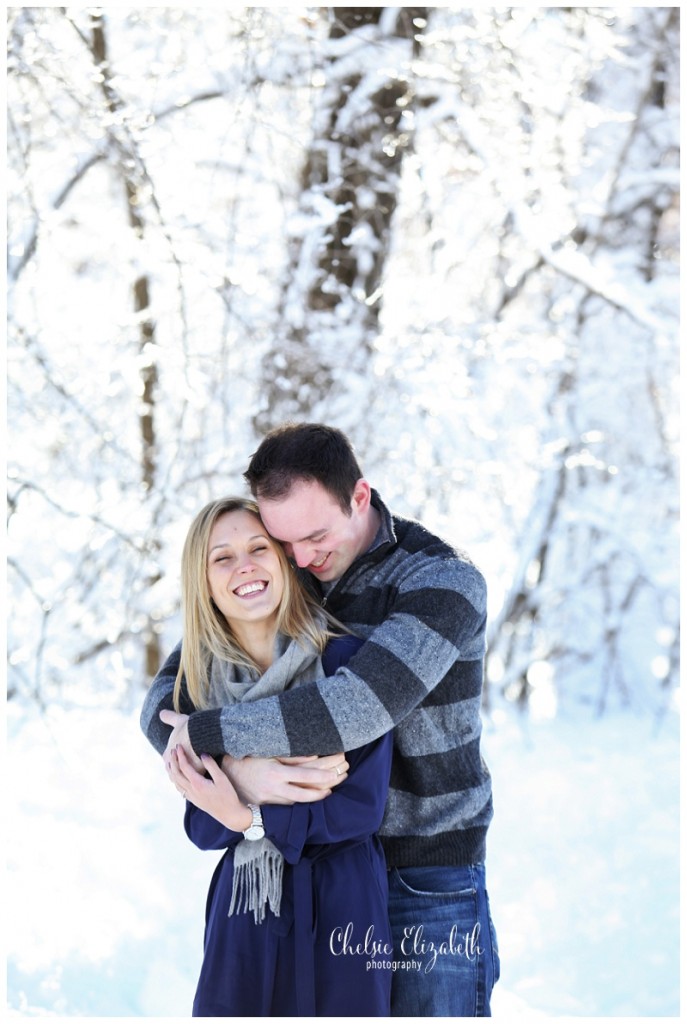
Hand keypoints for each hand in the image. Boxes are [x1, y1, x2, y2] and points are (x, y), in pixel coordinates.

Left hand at [159, 709, 203, 773]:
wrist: (202, 734)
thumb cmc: (189, 727)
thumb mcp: (178, 720)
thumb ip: (169, 717)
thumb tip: (161, 713)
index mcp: (167, 754)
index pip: (167, 761)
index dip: (173, 760)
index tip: (179, 759)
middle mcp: (172, 765)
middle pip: (174, 772)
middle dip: (179, 772)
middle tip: (186, 773)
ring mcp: (183, 771)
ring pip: (183, 778)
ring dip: (187, 777)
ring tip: (194, 778)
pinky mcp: (195, 774)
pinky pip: (195, 780)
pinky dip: (197, 779)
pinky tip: (202, 778)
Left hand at [168, 745, 251, 831]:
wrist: (229, 814)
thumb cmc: (228, 796)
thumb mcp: (222, 779)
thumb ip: (211, 765)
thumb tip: (202, 754)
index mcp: (197, 784)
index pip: (184, 767)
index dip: (180, 755)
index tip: (178, 746)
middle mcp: (191, 791)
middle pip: (176, 774)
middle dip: (173, 761)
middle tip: (173, 750)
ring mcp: (191, 797)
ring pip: (176, 783)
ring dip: (171, 771)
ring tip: (170, 762)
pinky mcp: (194, 800)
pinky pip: (180, 789)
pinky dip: (175, 780)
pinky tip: (177, 777)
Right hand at [221, 752, 348, 804]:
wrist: (227, 774)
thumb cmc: (249, 758)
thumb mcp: (269, 752)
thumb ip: (292, 757)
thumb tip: (313, 756)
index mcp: (276, 772)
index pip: (304, 775)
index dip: (321, 776)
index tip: (334, 774)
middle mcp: (274, 788)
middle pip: (303, 794)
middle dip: (321, 792)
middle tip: (334, 787)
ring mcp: (270, 799)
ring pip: (296, 802)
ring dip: (312, 797)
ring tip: (326, 791)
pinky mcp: (266, 805)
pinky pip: (286, 804)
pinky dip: (298, 801)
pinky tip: (307, 797)